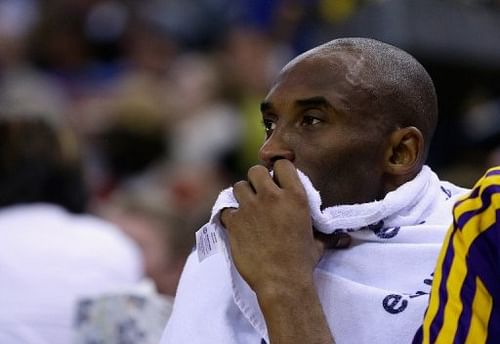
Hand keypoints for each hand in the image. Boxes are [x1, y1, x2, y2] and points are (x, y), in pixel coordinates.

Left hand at [220, 159, 349, 293]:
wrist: (282, 282)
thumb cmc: (302, 262)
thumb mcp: (318, 242)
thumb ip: (323, 233)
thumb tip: (344, 239)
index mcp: (295, 196)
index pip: (282, 164)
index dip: (278, 171)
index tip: (277, 181)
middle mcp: (271, 197)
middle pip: (255, 170)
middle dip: (256, 180)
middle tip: (259, 194)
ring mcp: (250, 208)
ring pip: (238, 186)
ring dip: (242, 196)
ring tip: (247, 209)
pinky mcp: (234, 222)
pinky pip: (226, 209)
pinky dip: (230, 216)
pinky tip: (236, 225)